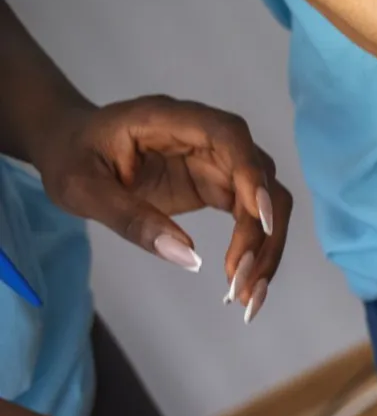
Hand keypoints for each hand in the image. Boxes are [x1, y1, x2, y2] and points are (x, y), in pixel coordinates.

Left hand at [28, 95, 293, 321]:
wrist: (71, 147)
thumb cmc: (71, 157)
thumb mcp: (82, 189)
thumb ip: (130, 218)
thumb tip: (188, 257)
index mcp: (170, 120)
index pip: (230, 137)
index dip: (252, 174)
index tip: (259, 220)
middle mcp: (206, 139)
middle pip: (261, 178)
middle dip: (262, 232)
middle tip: (242, 282)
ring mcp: (217, 163)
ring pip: (266, 203)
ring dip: (266, 248)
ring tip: (246, 295)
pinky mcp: (219, 187)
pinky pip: (252, 219)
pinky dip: (254, 252)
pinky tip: (242, 283)